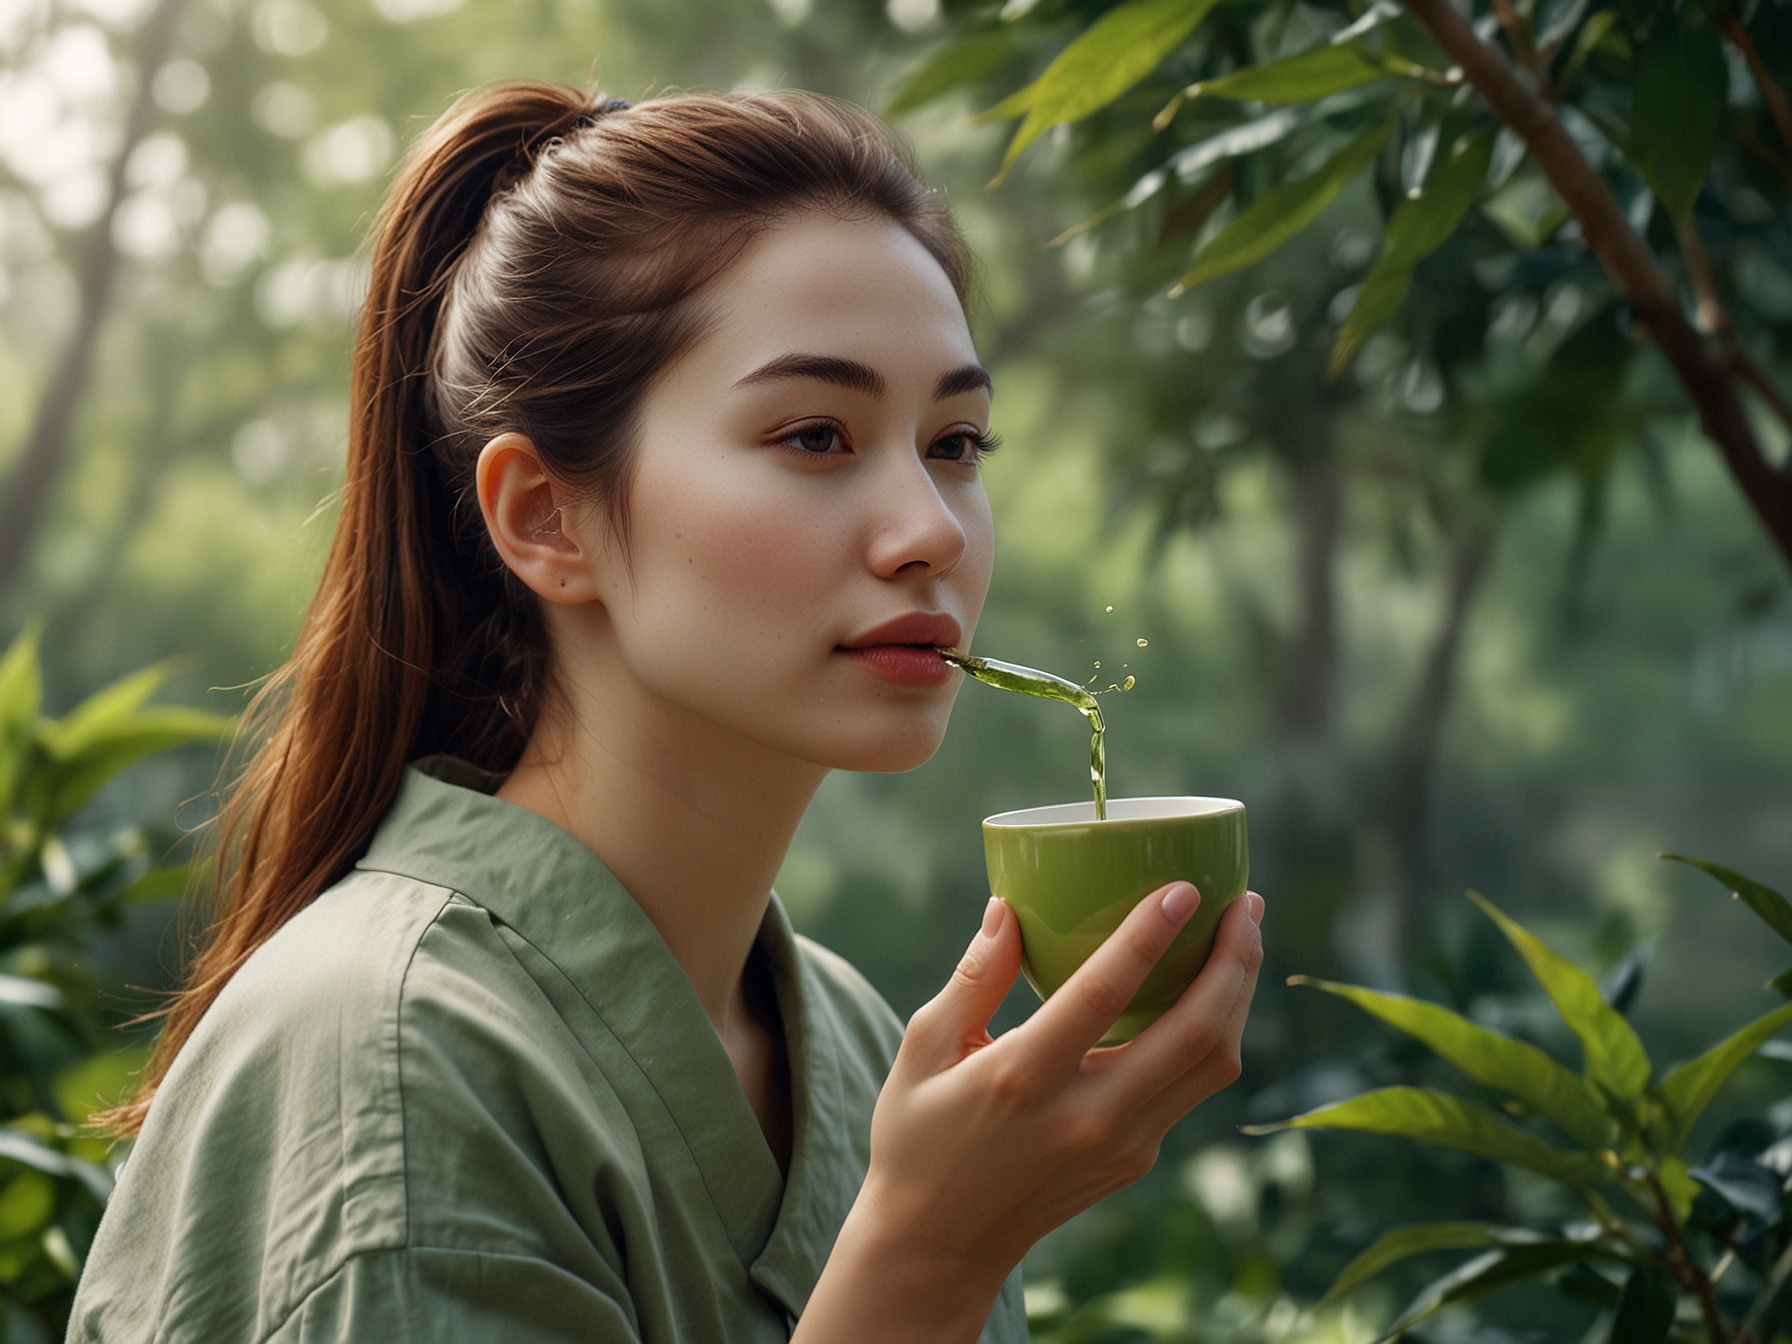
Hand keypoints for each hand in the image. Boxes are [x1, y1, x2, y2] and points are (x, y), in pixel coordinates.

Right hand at [798, 882, 1263, 1342]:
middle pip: (1194, 1032)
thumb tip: (1009, 908)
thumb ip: (973, 977)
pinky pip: (1194, 1086)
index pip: (1103, 995)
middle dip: (1234, 960)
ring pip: (1213, 1063)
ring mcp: (1123, 1145)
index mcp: (1023, 1078)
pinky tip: (1213, 989)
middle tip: (1246, 900)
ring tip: (1244, 935)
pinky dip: (1215, 1031)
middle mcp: (1086, 1116)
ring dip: (1238, 994)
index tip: (1185, 888)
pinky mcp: (1137, 1159)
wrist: (939, 1243)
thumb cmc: (919, 1135)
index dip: (1149, 936)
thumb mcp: (924, 1048)